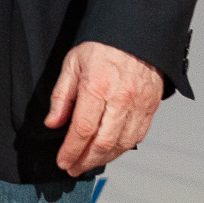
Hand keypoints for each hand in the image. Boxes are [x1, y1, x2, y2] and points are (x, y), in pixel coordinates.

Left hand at [43, 40, 162, 177]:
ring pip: (121, 144)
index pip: (82, 130)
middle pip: (103, 143)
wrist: (136, 34)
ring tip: (88, 163)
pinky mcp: (150, 107)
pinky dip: (122, 149)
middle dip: (85, 161)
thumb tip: (53, 122)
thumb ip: (62, 96)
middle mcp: (120, 99)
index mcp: (97, 87)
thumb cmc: (103, 47)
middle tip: (73, 168)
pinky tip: (110, 153)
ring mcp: (138, 105)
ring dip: (104, 160)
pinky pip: (137, 137)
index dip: (71, 150)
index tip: (63, 161)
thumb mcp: (72, 64)